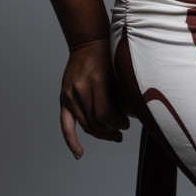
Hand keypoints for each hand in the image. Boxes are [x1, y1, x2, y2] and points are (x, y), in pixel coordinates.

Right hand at [59, 38, 129, 159]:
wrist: (87, 42)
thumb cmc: (107, 54)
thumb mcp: (118, 71)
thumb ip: (121, 93)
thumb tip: (131, 116)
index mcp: (95, 81)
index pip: (106, 115)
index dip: (118, 124)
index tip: (126, 124)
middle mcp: (80, 89)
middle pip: (96, 122)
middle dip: (111, 130)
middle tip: (121, 131)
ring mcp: (70, 95)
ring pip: (85, 125)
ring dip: (99, 134)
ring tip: (112, 135)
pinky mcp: (64, 98)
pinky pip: (65, 125)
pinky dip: (71, 140)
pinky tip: (79, 153)